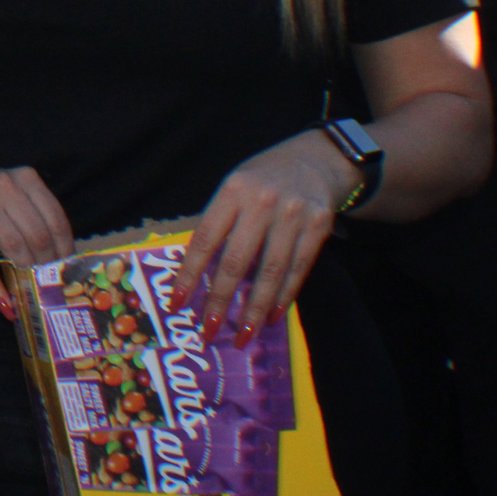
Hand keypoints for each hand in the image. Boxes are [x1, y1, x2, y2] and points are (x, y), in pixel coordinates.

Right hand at [0, 163, 73, 314]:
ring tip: (30, 291)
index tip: (66, 270)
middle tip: (48, 283)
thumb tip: (63, 261)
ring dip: (26, 275)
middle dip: (47, 265)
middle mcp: (4, 185)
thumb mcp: (14, 195)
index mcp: (25, 177)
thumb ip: (36, 217)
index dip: (64, 249)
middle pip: (38, 234)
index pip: (55, 219)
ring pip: (15, 246)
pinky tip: (5, 305)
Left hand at [172, 132, 354, 345]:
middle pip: (237, 260)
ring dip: (255, 308)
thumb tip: (197, 273)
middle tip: (210, 330)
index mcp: (233, 190)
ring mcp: (293, 215)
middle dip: (221, 299)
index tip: (177, 302)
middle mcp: (262, 202)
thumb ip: (220, 222)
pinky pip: (298, 269)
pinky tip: (271, 316)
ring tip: (243, 334)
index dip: (189, 273)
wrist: (314, 161)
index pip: (205, 238)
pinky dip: (283, 296)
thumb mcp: (234, 188)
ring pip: (270, 271)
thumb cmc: (262, 180)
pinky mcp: (319, 227)